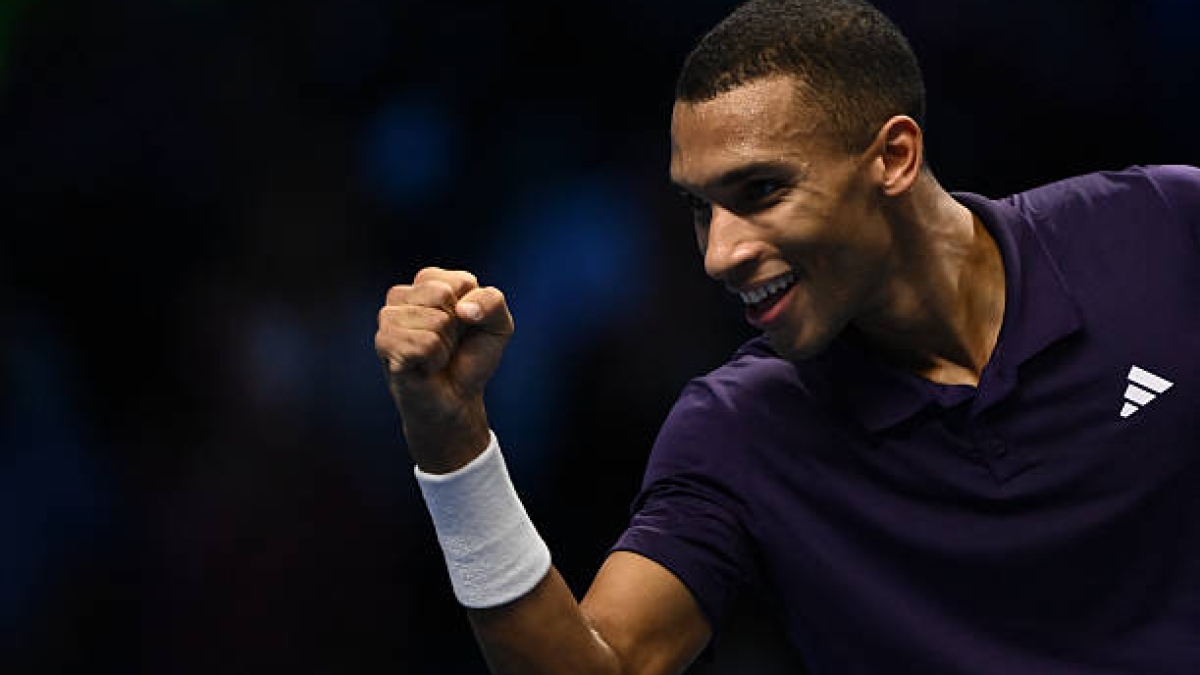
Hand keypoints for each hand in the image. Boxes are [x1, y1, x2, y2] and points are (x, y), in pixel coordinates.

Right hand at [375, 267, 513, 471]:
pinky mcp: (384, 343)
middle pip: (442, 294)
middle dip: (457, 326)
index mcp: (429, 282)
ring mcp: (388, 318)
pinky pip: (425, 343)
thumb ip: (492, 302)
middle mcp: (402, 295)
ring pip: (435, 320)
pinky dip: (435, 359)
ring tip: (436, 356)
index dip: (474, 310)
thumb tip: (462, 309)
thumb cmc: (472, 359)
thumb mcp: (498, 325)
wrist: (457, 400)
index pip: (462, 281)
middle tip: (448, 344)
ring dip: (445, 345)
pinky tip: (426, 367)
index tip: (465, 327)